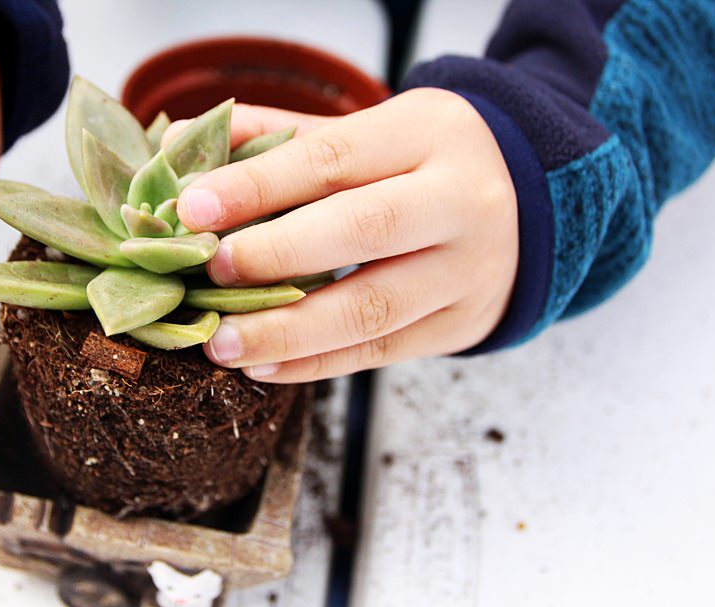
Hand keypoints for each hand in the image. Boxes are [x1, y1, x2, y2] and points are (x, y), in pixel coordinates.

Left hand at [175, 90, 518, 380]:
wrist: (530, 205)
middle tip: (208, 272)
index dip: (260, 184)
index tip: (194, 209)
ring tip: (223, 345)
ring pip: (374, 306)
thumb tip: (184, 141)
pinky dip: (315, 364)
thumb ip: (282, 137)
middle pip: (365, 228)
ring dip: (289, 332)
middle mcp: (460, 200)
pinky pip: (381, 351)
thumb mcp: (369, 132)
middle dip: (277, 254)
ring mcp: (467, 270)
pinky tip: (263, 366)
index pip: (334, 158)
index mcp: (427, 134)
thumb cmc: (422, 163)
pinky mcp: (461, 325)